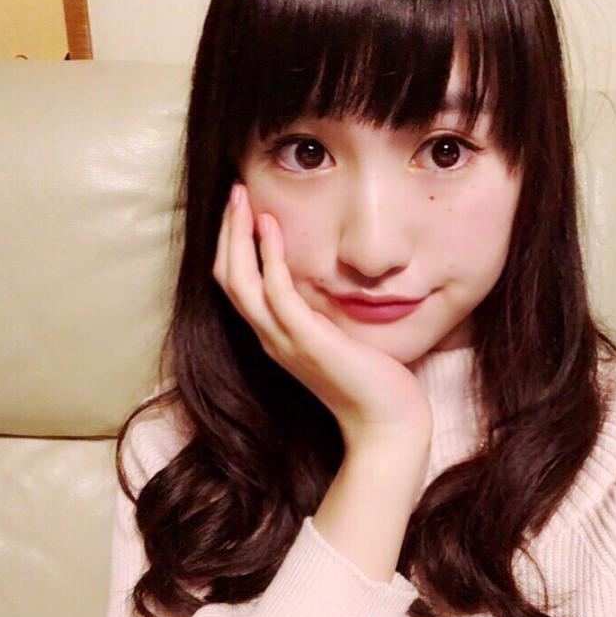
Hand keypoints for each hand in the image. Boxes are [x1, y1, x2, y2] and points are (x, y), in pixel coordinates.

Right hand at [212, 182, 433, 455]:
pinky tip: (270, 227)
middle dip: (227, 232)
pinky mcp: (307, 342)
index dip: (232, 246)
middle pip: (227, 278)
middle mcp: (271, 338)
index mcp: (276, 337)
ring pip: (239, 282)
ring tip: (242, 198)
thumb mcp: (339, 337)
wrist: (387, 424)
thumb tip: (324, 282)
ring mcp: (284, 341)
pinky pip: (276, 292)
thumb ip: (322, 314)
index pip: (237, 285)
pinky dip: (267, 256)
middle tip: (234, 192)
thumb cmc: (371, 382)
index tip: (242, 209)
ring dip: (237, 235)